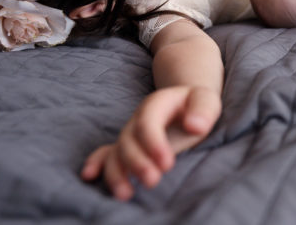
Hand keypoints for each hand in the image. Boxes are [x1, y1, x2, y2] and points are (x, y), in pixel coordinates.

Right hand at [80, 85, 220, 199]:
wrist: (186, 104)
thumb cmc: (197, 105)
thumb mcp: (206, 101)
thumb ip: (203, 111)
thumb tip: (195, 126)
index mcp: (156, 104)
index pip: (148, 122)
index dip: (154, 143)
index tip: (167, 164)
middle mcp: (138, 119)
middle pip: (128, 141)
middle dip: (137, 163)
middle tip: (153, 181)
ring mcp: (130, 133)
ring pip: (116, 152)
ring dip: (117, 173)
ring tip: (125, 194)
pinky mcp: (128, 147)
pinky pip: (106, 153)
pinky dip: (96, 163)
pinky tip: (89, 176)